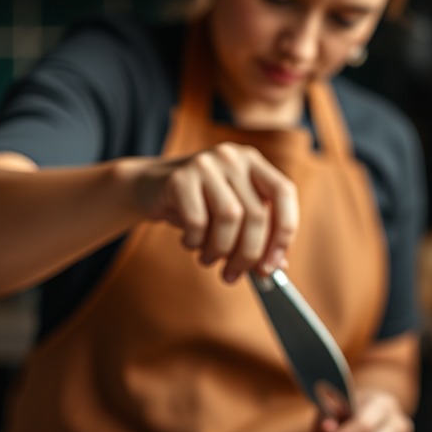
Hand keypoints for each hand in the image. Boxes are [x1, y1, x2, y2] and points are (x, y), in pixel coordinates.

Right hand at [134, 142, 298, 280]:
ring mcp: (207, 163)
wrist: (147, 187)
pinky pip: (197, 220)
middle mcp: (234, 157)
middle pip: (256, 213)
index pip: (284, 193)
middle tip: (234, 274)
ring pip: (230, 217)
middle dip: (248, 254)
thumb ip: (257, 236)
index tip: (272, 266)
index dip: (283, 233)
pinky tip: (190, 243)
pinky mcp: (180, 177)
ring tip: (209, 259)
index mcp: (254, 163)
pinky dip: (196, 241)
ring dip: (220, 250)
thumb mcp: (230, 217)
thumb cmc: (198, 205)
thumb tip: (278, 267)